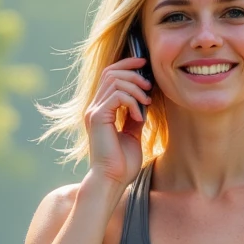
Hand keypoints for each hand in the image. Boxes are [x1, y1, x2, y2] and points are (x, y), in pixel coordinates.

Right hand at [85, 54, 150, 191]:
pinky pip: (117, 96)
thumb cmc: (122, 163)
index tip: (144, 63)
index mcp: (101, 109)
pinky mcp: (98, 118)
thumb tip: (144, 101)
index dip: (127, 64)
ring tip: (146, 103)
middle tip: (149, 87)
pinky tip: (140, 117)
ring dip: (135, 88)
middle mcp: (94, 107)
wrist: (112, 180)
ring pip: (115, 80)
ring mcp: (94, 111)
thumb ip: (134, 116)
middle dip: (133, 74)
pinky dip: (132, 102)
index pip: (110, 74)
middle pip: (111, 72)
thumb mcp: (133, 134)